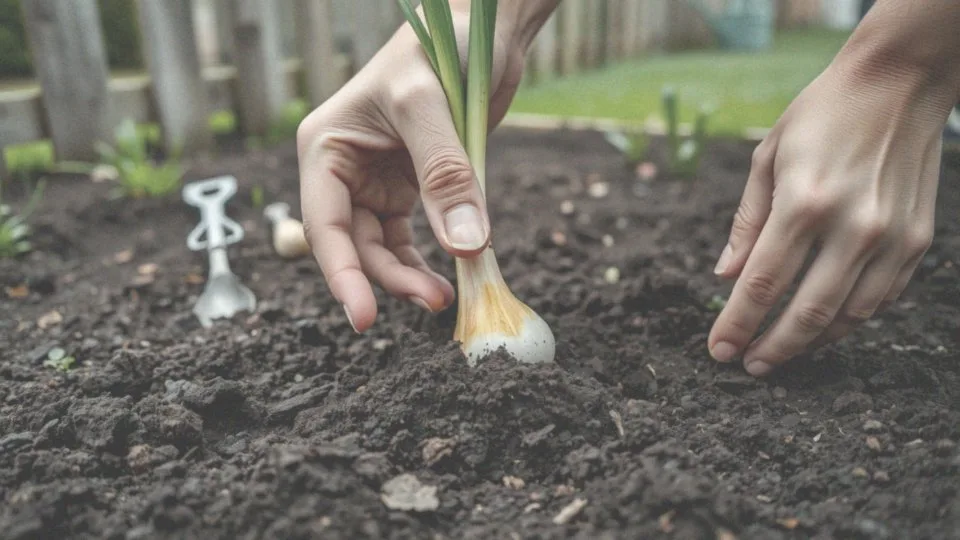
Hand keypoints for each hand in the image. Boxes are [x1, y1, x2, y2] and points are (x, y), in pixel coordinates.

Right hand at [296, 4, 532, 331]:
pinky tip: (447, 274)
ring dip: (409, 274)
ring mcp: (377, 180)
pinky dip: (427, 258)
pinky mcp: (411, 185)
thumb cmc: (439, 48)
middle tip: (432, 300)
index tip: (364, 318)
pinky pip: (411, 235)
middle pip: (354, 244)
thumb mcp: (432, 107)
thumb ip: (446, 177)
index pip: (323, 224)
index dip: (342, 274)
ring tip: (442, 295)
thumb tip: (466, 246)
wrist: (478, 31)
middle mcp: (345, 169)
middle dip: (388, 277)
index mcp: (326, 147)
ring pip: (383, 246)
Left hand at [707, 54, 953, 375]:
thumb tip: (725, 277)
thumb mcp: (767, 158)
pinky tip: (824, 325)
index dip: (737, 324)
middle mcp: (853, 226)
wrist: (898, 82)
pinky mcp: (917, 240)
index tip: (717, 351)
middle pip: (806, 313)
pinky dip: (849, 320)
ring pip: (849, 316)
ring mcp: (891, 237)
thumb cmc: (819, 116)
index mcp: (804, 202)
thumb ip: (746, 223)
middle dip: (772, 348)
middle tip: (749, 366)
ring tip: (782, 351)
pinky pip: (880, 299)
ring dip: (811, 342)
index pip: (762, 284)